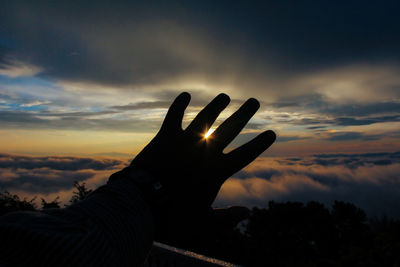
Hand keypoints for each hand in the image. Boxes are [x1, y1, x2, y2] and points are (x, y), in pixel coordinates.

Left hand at [112, 92, 274, 239]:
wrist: (142, 204)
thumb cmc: (172, 217)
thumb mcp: (203, 224)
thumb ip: (226, 219)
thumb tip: (247, 213)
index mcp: (216, 171)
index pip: (245, 155)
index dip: (260, 144)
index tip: (272, 132)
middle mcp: (205, 151)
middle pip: (230, 129)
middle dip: (244, 114)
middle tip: (254, 101)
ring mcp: (186, 141)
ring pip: (205, 118)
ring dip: (216, 106)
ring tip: (225, 96)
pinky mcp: (166, 137)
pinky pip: (174, 116)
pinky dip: (179, 105)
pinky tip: (185, 94)